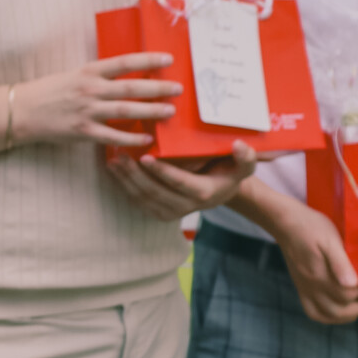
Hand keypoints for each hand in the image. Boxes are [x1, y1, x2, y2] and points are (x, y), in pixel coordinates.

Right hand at [3, 54, 182, 147]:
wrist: (23, 111)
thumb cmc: (50, 91)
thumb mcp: (75, 75)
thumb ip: (100, 76)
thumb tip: (129, 76)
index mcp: (89, 71)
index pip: (124, 62)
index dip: (148, 60)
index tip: (169, 60)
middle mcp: (90, 89)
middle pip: (130, 87)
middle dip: (157, 88)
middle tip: (179, 89)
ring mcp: (87, 111)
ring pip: (125, 110)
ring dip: (150, 111)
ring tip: (170, 111)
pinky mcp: (83, 131)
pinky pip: (113, 136)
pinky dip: (131, 138)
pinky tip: (147, 139)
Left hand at [105, 142, 256, 221]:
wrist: (220, 192)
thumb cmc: (230, 173)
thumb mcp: (243, 167)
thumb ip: (245, 158)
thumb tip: (239, 145)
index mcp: (203, 193)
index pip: (178, 182)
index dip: (161, 171)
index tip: (145, 157)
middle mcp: (184, 207)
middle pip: (154, 191)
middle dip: (134, 174)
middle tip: (120, 155)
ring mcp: (169, 212)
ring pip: (142, 198)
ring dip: (125, 179)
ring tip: (112, 160)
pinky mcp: (158, 212)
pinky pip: (137, 201)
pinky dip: (123, 186)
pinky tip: (113, 169)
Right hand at [261, 195, 357, 325]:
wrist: (286, 223)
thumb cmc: (311, 227)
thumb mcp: (329, 239)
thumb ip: (340, 263)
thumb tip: (352, 284)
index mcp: (320, 275)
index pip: (348, 294)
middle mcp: (312, 287)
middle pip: (340, 312)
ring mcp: (306, 289)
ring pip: (329, 316)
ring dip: (348, 314)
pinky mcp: (302, 289)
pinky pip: (314, 312)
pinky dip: (330, 316)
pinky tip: (341, 308)